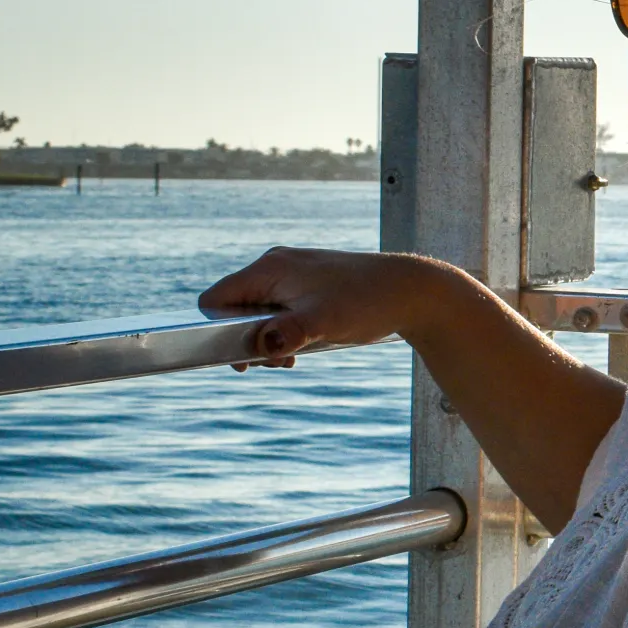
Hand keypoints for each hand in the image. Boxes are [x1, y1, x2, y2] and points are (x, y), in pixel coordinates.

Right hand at [198, 247, 450, 369]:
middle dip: (249, 339)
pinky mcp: (310, 284)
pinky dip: (287, 331)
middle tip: (280, 362)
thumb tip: (259, 348)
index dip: (219, 331)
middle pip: (235, 308)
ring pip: (259, 312)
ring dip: (270, 339)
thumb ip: (286, 334)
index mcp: (269, 269)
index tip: (247, 357)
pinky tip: (306, 345)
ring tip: (294, 357)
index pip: (215, 300)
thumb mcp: (323, 322)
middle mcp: (276, 265)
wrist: (413, 290)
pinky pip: (281, 310)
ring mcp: (294, 273)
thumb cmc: (368, 301)